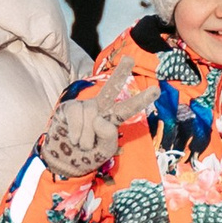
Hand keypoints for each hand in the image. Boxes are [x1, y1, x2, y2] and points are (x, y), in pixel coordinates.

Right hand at [37, 77, 154, 178]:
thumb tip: (99, 119)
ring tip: (84, 145)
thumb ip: (109, 137)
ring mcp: (84, 106)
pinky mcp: (69, 108)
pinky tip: (73, 138)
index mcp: (112, 118)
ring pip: (91, 115)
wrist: (64, 163)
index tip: (156, 90)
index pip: (128, 107)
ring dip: (87, 136)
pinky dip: (76, 131)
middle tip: (130, 59)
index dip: (141, 99)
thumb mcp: (104, 151)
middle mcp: (99, 108)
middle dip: (120, 72)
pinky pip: (76, 114)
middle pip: (111, 87)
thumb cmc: (88, 156)